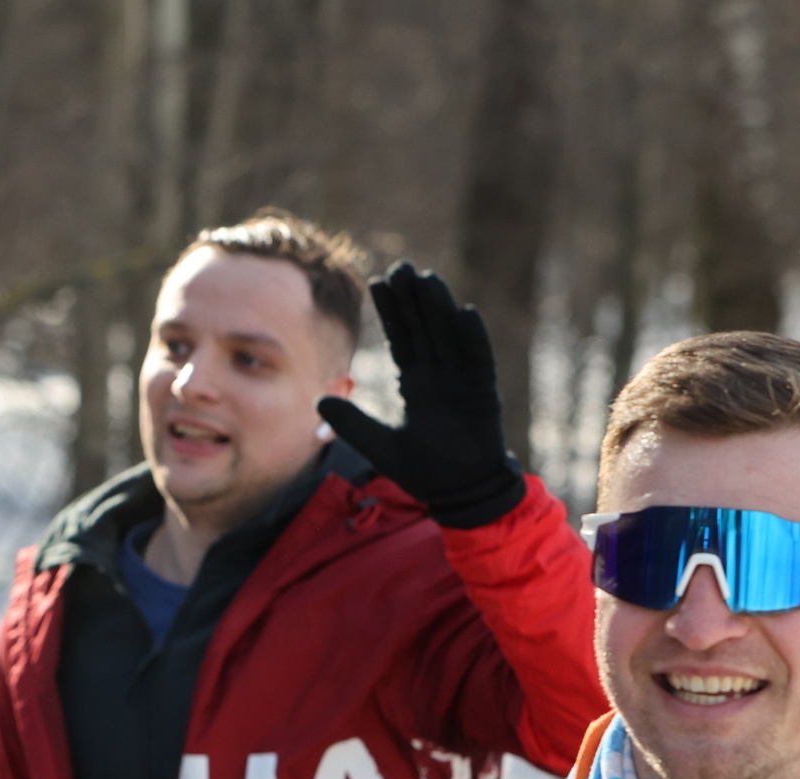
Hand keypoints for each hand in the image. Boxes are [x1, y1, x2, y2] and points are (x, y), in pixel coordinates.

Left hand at [315, 262, 524, 529]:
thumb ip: (351, 423)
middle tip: (402, 267)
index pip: (401, 337)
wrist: (455, 491)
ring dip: (440, 308)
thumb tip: (317, 404)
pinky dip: (472, 337)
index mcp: (416, 381)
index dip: (391, 311)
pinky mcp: (482, 392)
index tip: (379, 282)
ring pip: (449, 335)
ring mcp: (462, 380)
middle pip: (424, 328)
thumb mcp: (377, 443)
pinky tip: (465, 313)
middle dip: (413, 299)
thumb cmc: (421, 467)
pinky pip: (478, 359)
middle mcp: (439, 374)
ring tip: (428, 279)